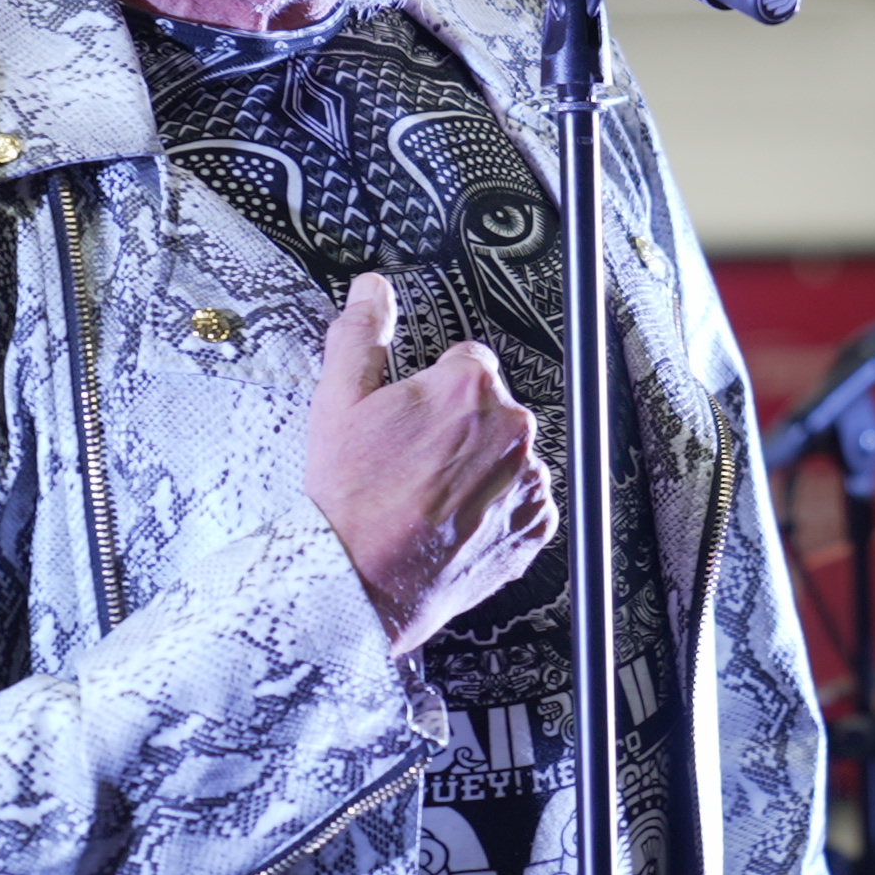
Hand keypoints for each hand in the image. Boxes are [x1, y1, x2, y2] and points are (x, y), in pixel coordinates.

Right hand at [304, 274, 555, 655]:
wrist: (360, 582)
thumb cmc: (349, 500)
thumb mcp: (338, 402)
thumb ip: (362, 334)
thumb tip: (373, 291)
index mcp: (469, 386)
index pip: (469, 363)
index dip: (435, 389)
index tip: (415, 419)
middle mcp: (511, 429)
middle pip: (493, 408)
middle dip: (460, 426)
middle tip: (414, 460)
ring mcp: (528, 480)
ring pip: (509, 454)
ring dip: (480, 466)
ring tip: (430, 494)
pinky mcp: (537, 526)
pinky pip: (524, 500)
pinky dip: (497, 506)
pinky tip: (453, 519)